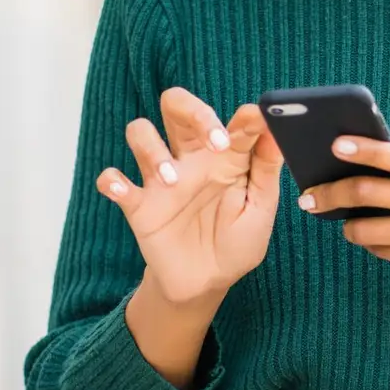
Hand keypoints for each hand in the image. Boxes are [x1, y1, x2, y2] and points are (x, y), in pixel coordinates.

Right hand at [97, 87, 284, 309]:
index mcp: (226, 157)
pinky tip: (123, 191)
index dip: (245, 117)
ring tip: (172, 181)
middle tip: (214, 141)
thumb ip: (266, 171)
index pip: (231, 121)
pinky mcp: (139, 204)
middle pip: (176, 106)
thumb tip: (277, 132)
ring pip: (140, 131)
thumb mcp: (260, 210)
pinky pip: (113, 179)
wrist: (206, 284)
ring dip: (151, 148)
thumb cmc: (237, 241)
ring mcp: (162, 178)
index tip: (256, 120)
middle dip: (190, 110)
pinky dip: (112, 180)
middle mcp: (191, 158)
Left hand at [302, 139, 389, 286]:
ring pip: (368, 231)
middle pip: (368, 194)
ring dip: (347, 226)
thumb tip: (360, 162)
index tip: (334, 145)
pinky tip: (371, 235)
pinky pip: (385, 252)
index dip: (363, 149)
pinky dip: (371, 243)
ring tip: (343, 220)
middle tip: (310, 196)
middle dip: (330, 195)